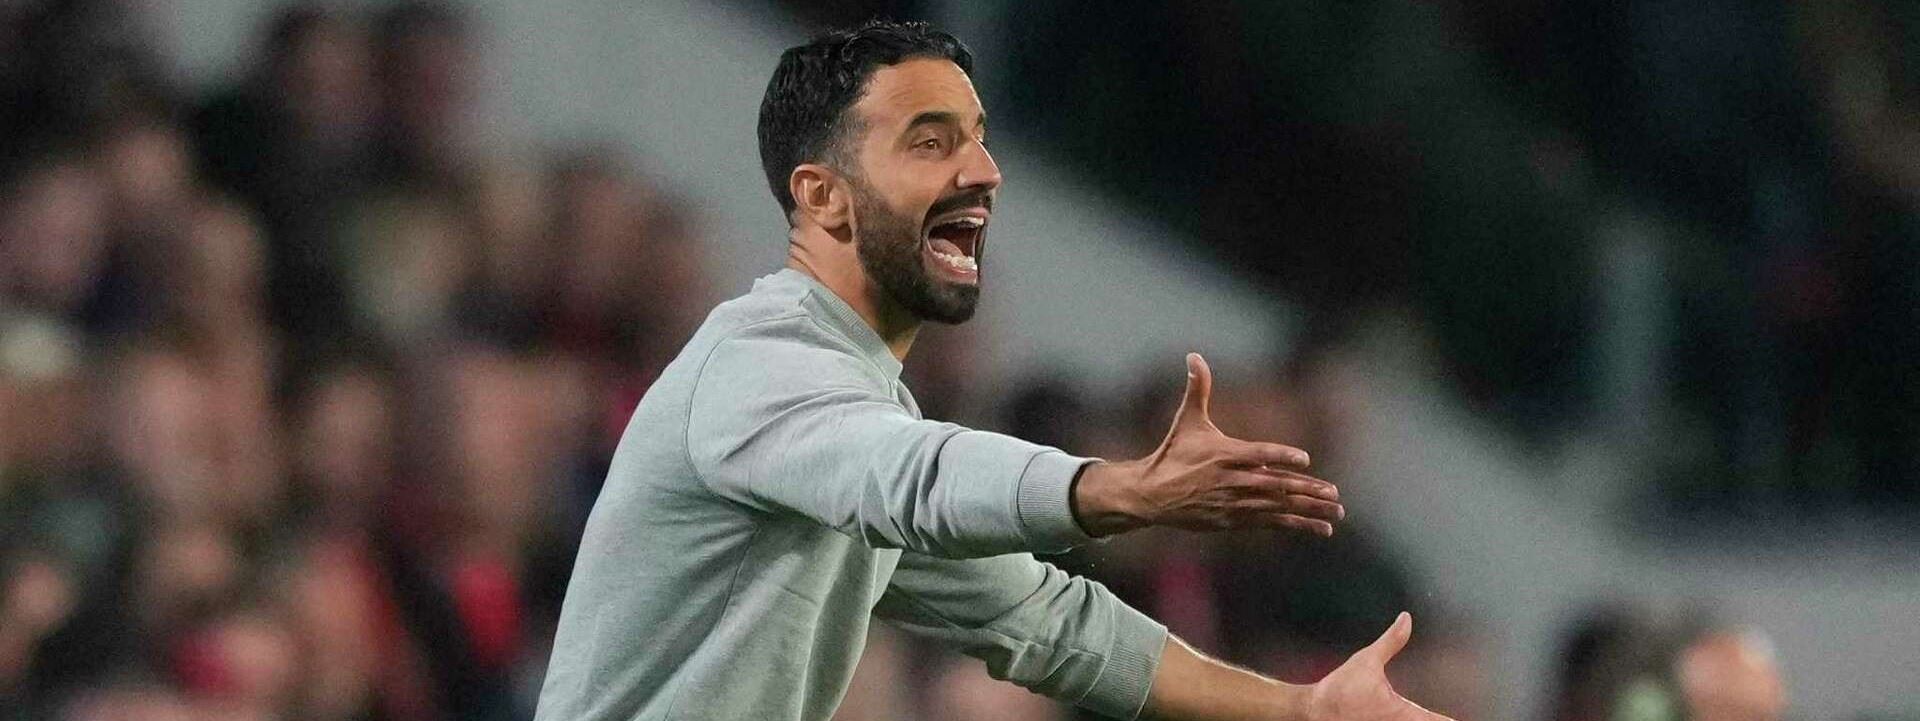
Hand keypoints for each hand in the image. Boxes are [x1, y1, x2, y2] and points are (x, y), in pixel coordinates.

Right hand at [1073, 352, 1342, 536]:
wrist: (1152, 495)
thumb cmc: (1173, 454)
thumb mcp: (1186, 420)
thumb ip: (1197, 388)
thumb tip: (1194, 355)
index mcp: (1223, 454)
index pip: (1257, 454)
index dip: (1280, 456)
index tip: (1304, 459)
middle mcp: (1231, 480)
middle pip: (1274, 485)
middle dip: (1306, 489)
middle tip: (1334, 492)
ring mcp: (1233, 503)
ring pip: (1277, 507)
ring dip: (1308, 509)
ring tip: (1336, 512)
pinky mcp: (1234, 521)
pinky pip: (1270, 523)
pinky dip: (1295, 525)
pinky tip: (1319, 527)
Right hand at [1307, 613, 1454, 720]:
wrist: (1315, 709)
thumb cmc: (1340, 689)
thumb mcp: (1367, 660)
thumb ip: (1391, 641)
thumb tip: (1405, 620)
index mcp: (1401, 712)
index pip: (1435, 720)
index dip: (1450, 719)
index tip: (1462, 717)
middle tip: (1453, 716)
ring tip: (1433, 716)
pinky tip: (1402, 717)